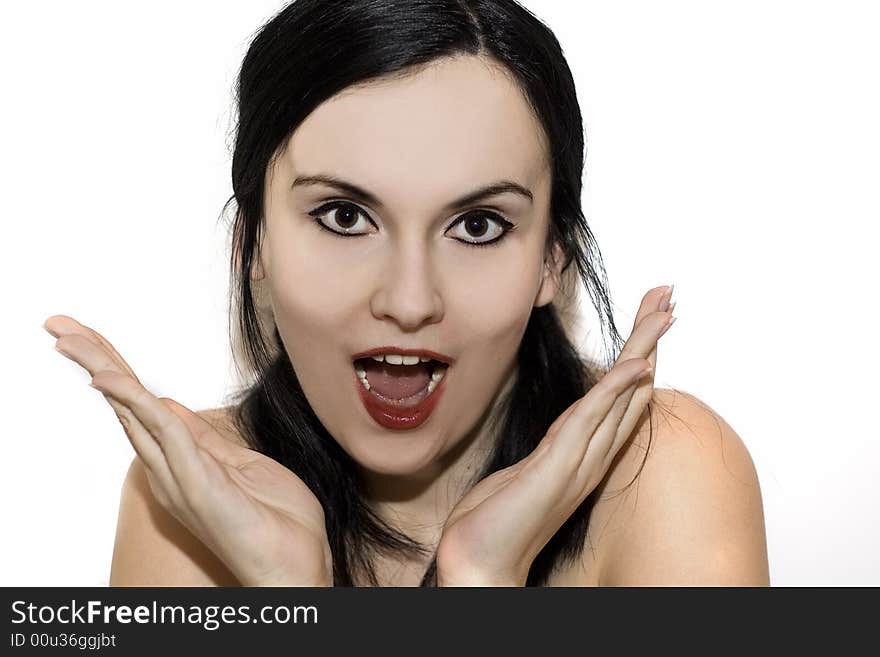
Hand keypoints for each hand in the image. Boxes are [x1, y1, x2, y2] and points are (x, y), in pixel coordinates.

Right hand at [43, 316, 332, 586]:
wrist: (297, 566)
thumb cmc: (277, 523)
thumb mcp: (243, 465)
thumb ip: (204, 438)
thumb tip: (170, 405)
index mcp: (181, 461)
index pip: (142, 406)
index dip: (116, 369)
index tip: (89, 336)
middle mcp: (169, 468)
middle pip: (124, 403)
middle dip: (95, 360)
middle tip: (58, 325)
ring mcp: (178, 477)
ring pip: (132, 412)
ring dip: (103, 370)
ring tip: (70, 338)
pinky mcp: (195, 484)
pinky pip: (164, 434)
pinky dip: (136, 404)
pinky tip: (112, 379)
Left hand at [435, 285, 676, 585]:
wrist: (481, 565)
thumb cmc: (497, 522)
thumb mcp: (526, 472)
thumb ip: (549, 451)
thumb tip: (560, 435)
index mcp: (583, 455)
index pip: (619, 398)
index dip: (636, 356)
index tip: (648, 318)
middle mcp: (591, 457)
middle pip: (632, 389)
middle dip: (648, 340)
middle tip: (669, 297)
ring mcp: (579, 464)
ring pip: (621, 396)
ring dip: (642, 351)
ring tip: (664, 311)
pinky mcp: (559, 469)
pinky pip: (593, 421)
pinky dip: (616, 389)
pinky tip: (635, 363)